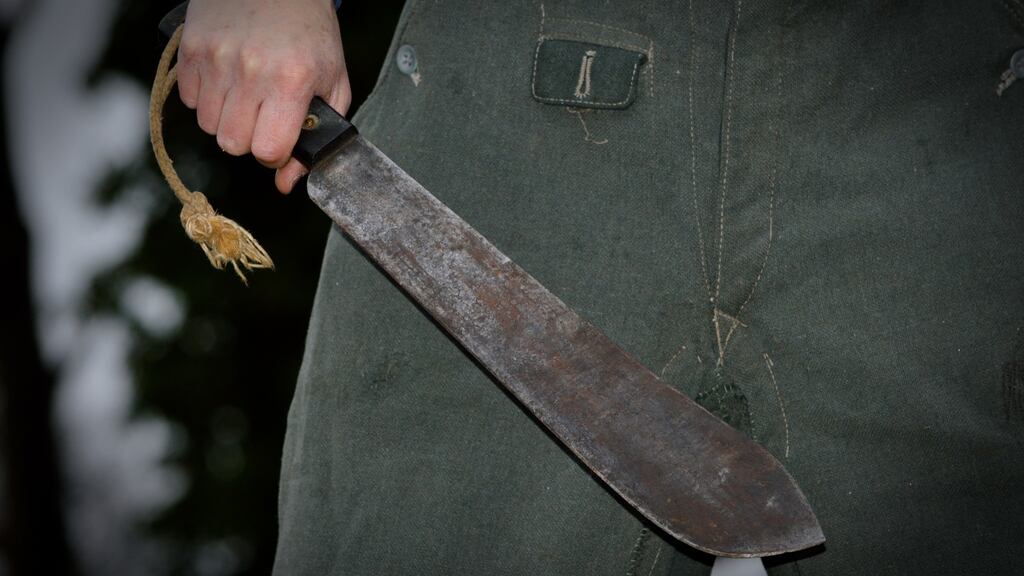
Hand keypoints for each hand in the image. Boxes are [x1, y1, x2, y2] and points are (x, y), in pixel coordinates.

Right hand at [176, 0, 349, 193]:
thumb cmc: (310, 34)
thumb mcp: (332, 83)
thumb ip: (317, 137)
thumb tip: (286, 183)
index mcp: (292, 82)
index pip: (269, 150)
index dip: (276, 154)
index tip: (281, 140)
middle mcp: (251, 71)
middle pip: (234, 145)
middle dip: (250, 139)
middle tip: (264, 116)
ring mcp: (217, 59)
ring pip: (210, 127)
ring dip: (228, 121)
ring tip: (247, 95)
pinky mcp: (192, 49)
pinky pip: (191, 101)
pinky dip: (207, 99)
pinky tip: (228, 79)